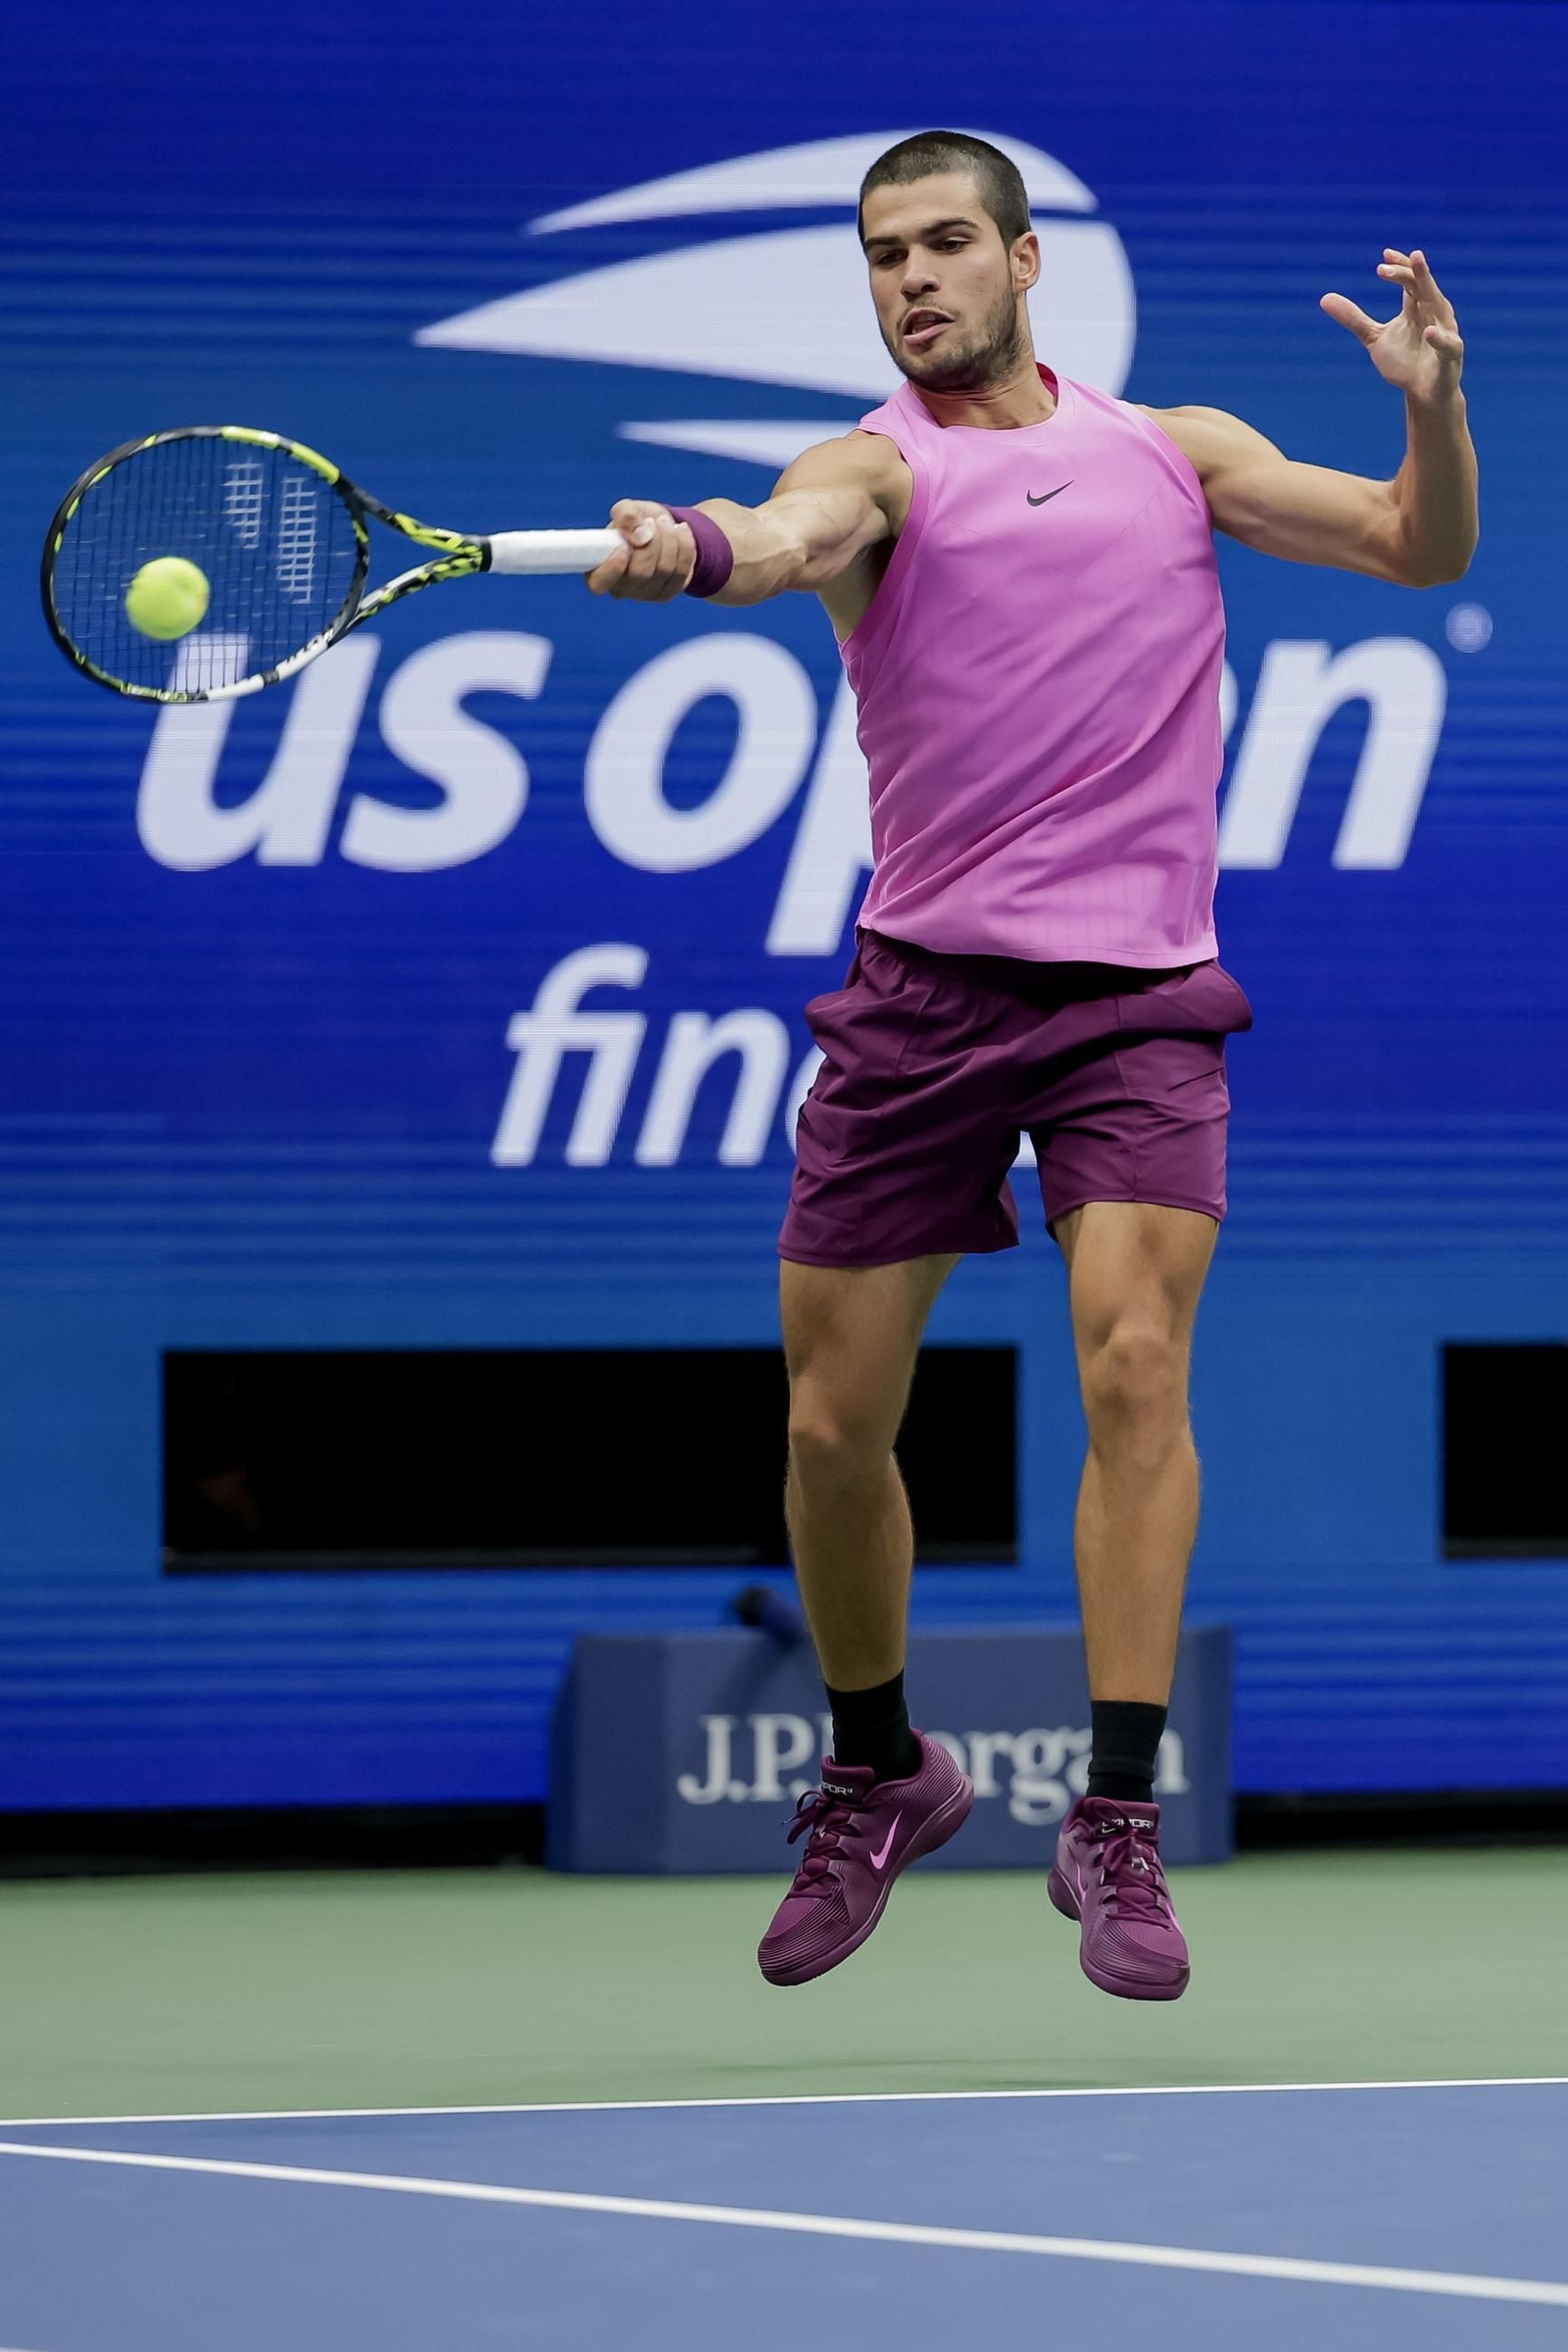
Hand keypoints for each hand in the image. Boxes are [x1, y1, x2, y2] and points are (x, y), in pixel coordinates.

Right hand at [585, 499, 696, 598]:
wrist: (661, 526)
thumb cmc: (636, 521)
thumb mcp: (627, 508)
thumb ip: (625, 515)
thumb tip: (639, 536)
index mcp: (599, 569)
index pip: (599, 583)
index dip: (612, 569)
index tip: (624, 546)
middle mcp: (620, 588)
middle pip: (639, 573)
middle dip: (652, 542)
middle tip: (652, 522)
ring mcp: (645, 594)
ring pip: (664, 571)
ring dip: (669, 540)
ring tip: (665, 523)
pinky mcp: (667, 592)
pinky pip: (682, 571)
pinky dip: (685, 546)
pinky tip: (681, 531)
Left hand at [1321, 248, 1464, 406]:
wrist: (1423, 394)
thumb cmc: (1403, 363)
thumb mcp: (1373, 338)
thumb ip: (1354, 318)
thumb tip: (1324, 298)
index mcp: (1416, 307)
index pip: (1410, 281)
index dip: (1399, 266)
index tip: (1384, 254)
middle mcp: (1433, 314)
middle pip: (1422, 286)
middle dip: (1408, 272)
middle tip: (1389, 262)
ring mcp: (1444, 332)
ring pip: (1439, 305)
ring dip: (1428, 287)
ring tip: (1417, 270)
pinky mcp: (1450, 356)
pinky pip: (1447, 344)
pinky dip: (1439, 338)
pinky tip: (1428, 332)